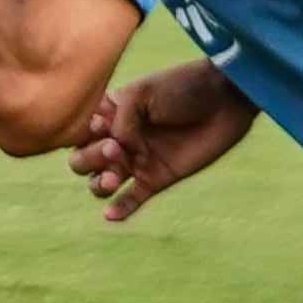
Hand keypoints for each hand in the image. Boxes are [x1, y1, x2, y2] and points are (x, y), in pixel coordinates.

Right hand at [67, 59, 257, 222]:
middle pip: (82, 159)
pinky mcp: (157, 178)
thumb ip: (121, 120)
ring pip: (101, 182)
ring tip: (115, 178)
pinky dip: (120, 209)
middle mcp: (118, 138)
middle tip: (115, 148)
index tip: (102, 124)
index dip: (82, 134)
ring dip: (100, 183)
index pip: (78, 131)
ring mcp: (137, 160)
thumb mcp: (142, 94)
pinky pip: (132, 199)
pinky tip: (111, 215)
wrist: (224, 99)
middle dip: (90, 157)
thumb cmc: (183, 87)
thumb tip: (115, 149)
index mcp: (109, 113)